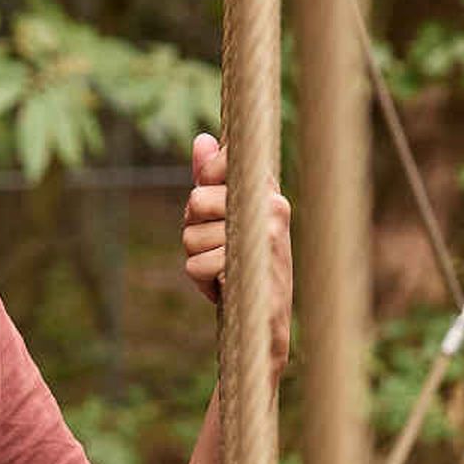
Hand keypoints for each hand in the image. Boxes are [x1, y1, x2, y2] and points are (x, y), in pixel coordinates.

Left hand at [179, 132, 295, 367]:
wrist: (269, 324)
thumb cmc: (247, 265)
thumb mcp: (227, 219)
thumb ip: (212, 180)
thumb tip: (201, 139)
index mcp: (267, 190)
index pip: (218, 164)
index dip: (202, 185)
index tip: (211, 210)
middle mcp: (272, 205)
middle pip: (196, 199)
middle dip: (193, 230)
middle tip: (217, 248)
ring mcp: (266, 234)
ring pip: (191, 236)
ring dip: (198, 260)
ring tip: (225, 269)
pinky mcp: (253, 264)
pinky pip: (196, 265)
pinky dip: (203, 283)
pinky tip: (225, 287)